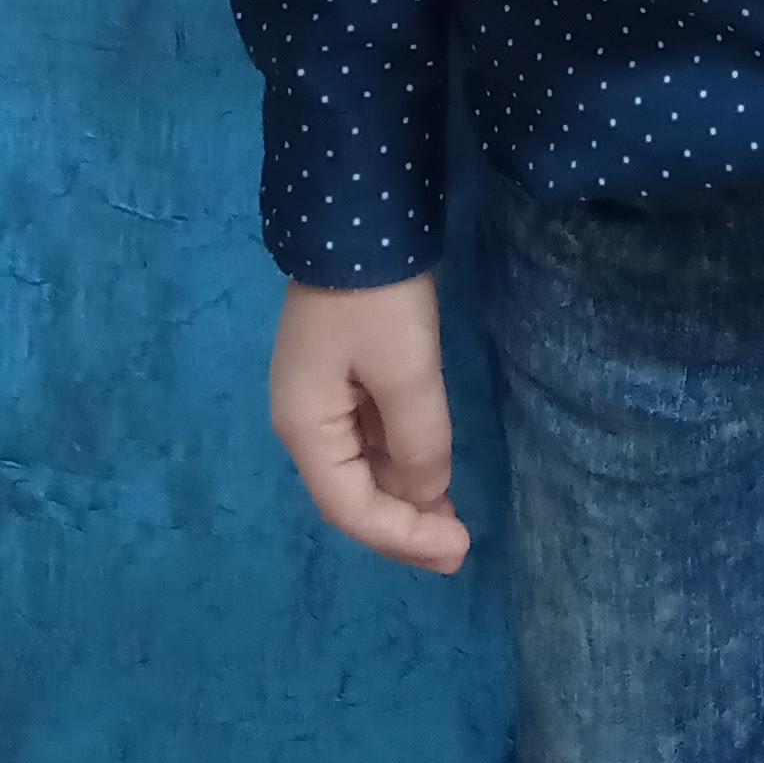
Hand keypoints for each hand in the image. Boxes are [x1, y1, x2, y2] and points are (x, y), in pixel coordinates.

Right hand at [270, 276, 468, 574]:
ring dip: (405, 497)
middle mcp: (305, 421)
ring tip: (452, 521)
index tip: (456, 548)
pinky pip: (369, 437)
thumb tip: (429, 493)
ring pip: (362, 468)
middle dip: (403, 526)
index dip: (402, 536)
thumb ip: (420, 440)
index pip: (350, 508)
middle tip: (458, 550)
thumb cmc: (376, 296)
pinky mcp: (342, 374)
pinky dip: (402, 461)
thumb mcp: (407, 370)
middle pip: (351, 494)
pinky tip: (434, 471)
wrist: (354, 212)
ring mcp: (321, 397)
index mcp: (305, 427)